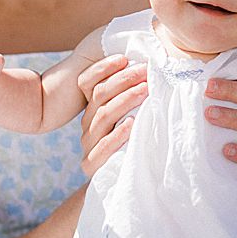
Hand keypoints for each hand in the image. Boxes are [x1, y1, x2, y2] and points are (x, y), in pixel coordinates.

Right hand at [77, 55, 146, 177]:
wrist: (124, 181)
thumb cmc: (135, 140)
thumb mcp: (132, 113)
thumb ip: (133, 93)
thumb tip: (149, 63)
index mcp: (92, 107)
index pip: (87, 81)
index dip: (103, 67)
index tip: (125, 57)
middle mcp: (87, 122)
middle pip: (99, 95)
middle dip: (124, 80)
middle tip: (147, 70)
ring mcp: (88, 143)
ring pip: (103, 115)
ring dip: (126, 100)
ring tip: (146, 90)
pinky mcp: (91, 164)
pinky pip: (103, 147)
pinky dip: (118, 134)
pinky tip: (133, 123)